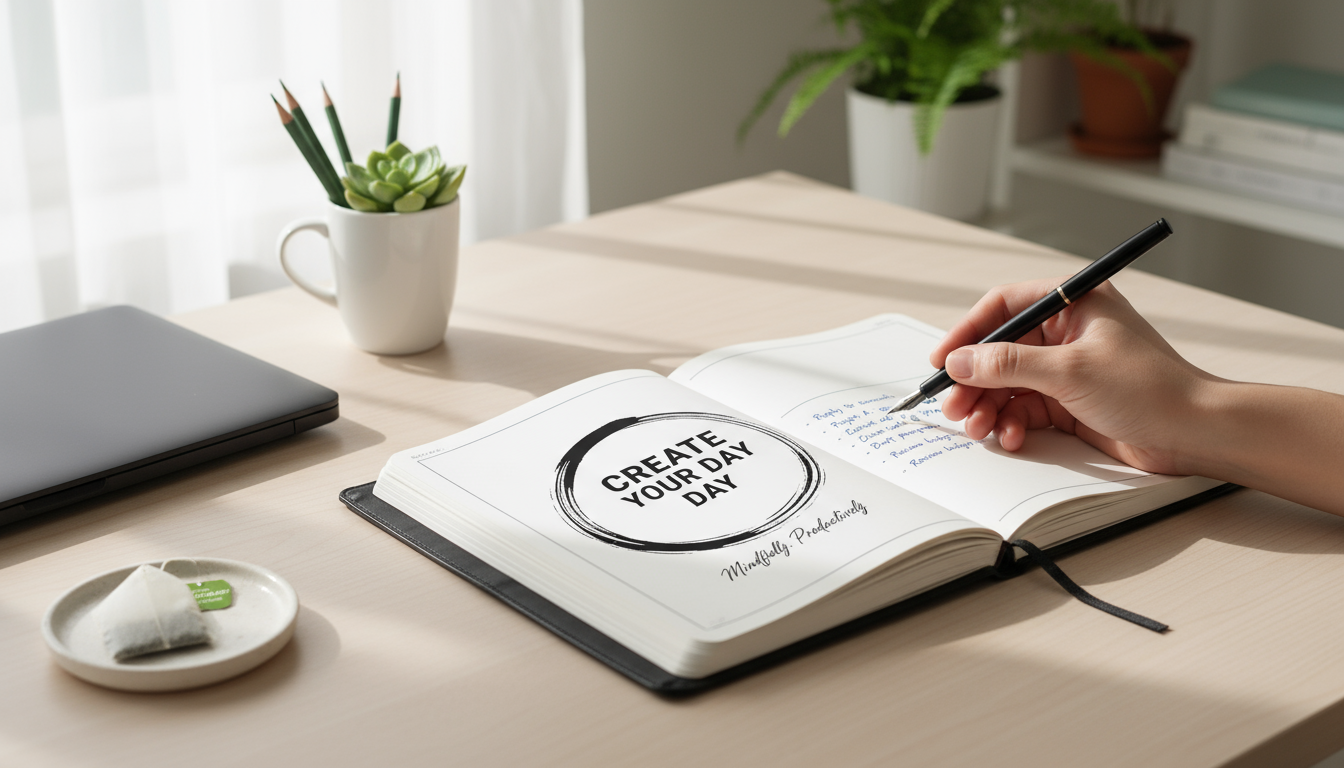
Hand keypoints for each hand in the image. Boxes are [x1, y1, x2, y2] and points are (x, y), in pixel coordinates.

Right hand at [930, 278, 1217, 475]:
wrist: (1195, 434)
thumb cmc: (1149, 389)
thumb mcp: (1070, 371)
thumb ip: (1008, 364)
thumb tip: (960, 362)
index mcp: (1072, 305)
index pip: (1004, 307)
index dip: (968, 333)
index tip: (943, 360)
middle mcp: (1067, 333)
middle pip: (999, 350)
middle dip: (974, 380)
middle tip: (954, 406)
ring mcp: (1067, 369)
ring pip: (1007, 384)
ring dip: (988, 406)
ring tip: (977, 428)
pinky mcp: (1069, 402)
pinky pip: (1024, 409)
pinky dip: (1011, 423)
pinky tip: (1010, 437)